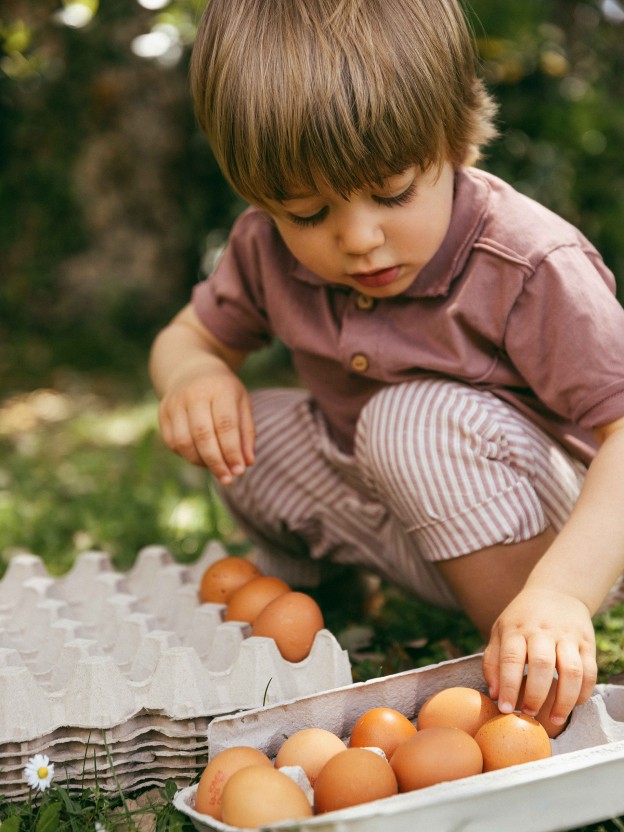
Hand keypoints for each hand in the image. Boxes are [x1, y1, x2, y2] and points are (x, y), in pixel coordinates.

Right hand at [157, 363, 254, 484]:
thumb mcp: (241, 404)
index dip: (232, 451)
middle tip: (227, 479)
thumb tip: (247, 463)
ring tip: (216, 469)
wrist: (191, 369)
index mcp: (219, 389)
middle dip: (216, 462)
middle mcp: (194, 394)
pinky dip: (187, 456)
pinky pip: (173, 442)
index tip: (239, 471)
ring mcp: (174, 403)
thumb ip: (246, 433)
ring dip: (200, 462)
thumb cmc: (224, 391)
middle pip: (203, 435)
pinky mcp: (162, 412)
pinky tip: (201, 458)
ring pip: (184, 442)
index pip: (225, 425)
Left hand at [482, 587, 596, 725]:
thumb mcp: (500, 631)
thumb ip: (493, 661)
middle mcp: (542, 630)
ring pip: (571, 670)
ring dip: (564, 700)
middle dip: (535, 695)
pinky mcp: (587, 642)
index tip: (505, 708)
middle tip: (529, 714)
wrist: (556, 591)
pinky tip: (573, 704)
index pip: (511, 658)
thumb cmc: (522, 619)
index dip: (508, 686)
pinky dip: (583, 692)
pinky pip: (589, 671)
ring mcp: (567, 636)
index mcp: (516, 628)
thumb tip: (495, 695)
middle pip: (542, 664)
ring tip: (554, 719)